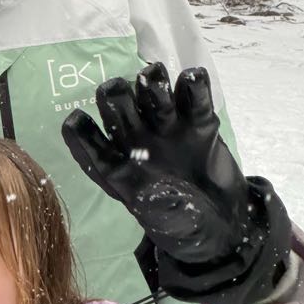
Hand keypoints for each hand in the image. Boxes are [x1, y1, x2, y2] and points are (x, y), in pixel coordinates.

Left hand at [61, 63, 290, 303]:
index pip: (93, 144)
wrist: (227, 229)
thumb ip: (144, 194)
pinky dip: (195, 87)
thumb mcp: (157, 216)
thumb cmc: (182, 226)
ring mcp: (169, 130)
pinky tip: (193, 76)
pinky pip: (195, 101)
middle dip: (117, 97)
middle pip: (121, 110)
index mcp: (119, 165)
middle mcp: (139, 142)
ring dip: (152, 85)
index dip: (82, 132)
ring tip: (154, 74)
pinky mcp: (200, 125)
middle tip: (118, 89)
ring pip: (155, 98)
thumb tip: (139, 178)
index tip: (76, 120)